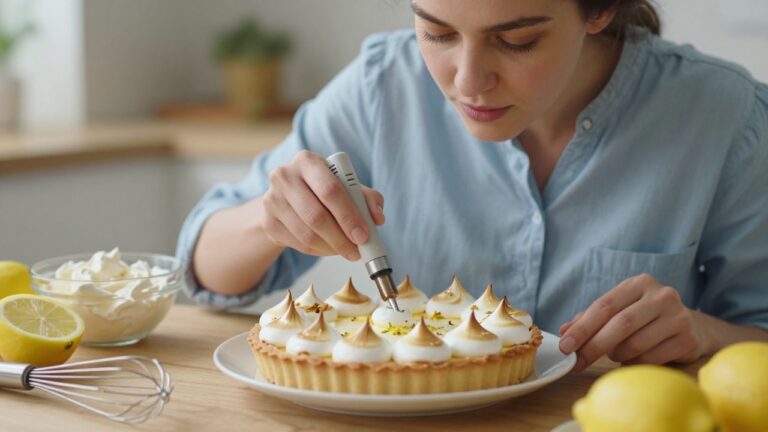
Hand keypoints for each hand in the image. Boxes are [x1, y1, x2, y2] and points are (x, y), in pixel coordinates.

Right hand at [257, 150, 384, 260]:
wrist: (286, 197)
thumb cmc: (322, 189)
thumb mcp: (346, 185)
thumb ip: (367, 198)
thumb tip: (378, 218)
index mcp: (307, 161)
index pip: (330, 190)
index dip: (349, 216)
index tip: (364, 235)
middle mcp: (285, 176)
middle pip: (316, 216)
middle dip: (341, 238)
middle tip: (357, 251)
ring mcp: (272, 199)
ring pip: (307, 234)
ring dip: (332, 248)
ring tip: (347, 251)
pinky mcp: (268, 222)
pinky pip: (298, 244)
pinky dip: (319, 251)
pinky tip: (330, 248)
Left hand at [558, 273, 710, 371]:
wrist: (692, 328)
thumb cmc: (645, 318)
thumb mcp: (619, 311)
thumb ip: (591, 319)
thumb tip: (563, 331)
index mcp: (639, 284)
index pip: (604, 305)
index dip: (582, 328)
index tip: (565, 346)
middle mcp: (661, 295)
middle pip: (620, 324)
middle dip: (593, 346)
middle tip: (577, 362)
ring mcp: (678, 316)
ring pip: (635, 344)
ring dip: (617, 355)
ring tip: (615, 354)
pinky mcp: (688, 339)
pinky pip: (651, 358)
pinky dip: (635, 363)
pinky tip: (633, 359)